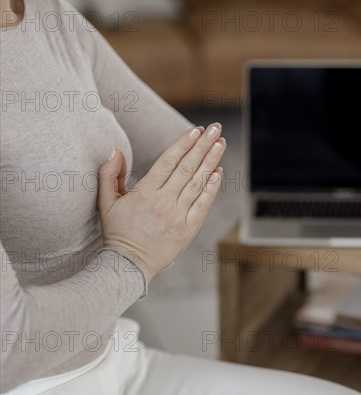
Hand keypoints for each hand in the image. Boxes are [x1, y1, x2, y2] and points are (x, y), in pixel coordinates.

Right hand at [97, 123, 225, 283]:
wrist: (127, 266)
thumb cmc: (117, 232)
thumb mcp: (106, 202)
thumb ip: (108, 174)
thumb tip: (115, 150)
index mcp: (144, 193)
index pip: (168, 161)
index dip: (183, 144)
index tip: (195, 130)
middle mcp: (163, 202)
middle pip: (187, 168)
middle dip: (203, 145)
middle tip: (214, 128)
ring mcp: (177, 216)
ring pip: (197, 183)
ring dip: (211, 161)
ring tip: (220, 143)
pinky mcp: (187, 229)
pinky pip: (202, 205)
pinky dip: (212, 188)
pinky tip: (218, 172)